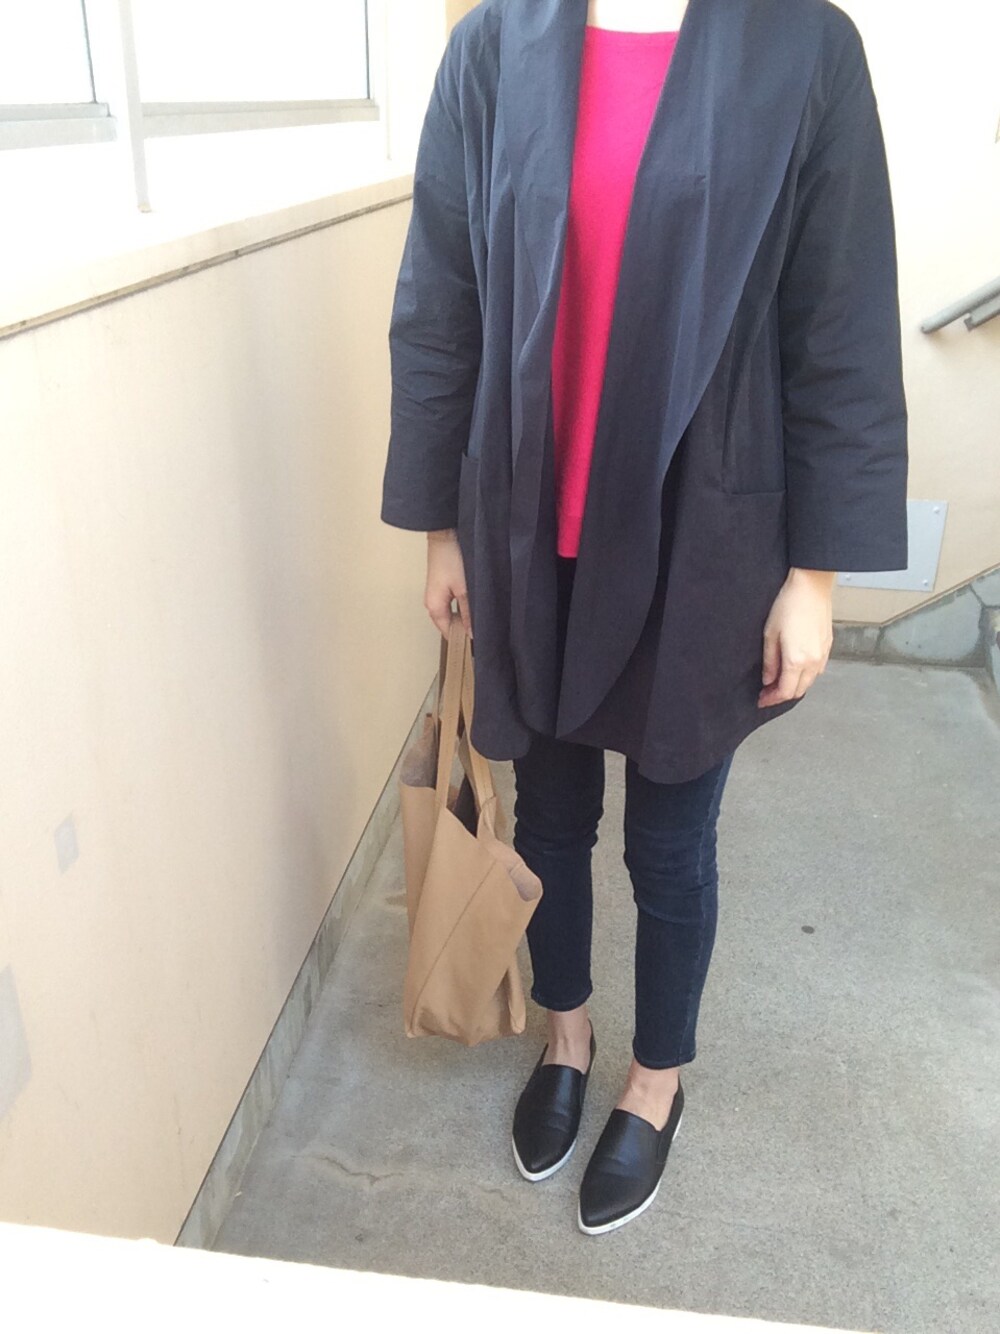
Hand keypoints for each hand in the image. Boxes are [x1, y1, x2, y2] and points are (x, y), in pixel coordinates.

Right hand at [425, 529, 472, 639]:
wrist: (445, 535)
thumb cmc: (451, 558)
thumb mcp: (465, 589)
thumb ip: (469, 613)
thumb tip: (472, 633)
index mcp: (434, 608)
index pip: (449, 634)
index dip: (464, 639)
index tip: (480, 640)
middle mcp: (432, 603)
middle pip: (450, 625)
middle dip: (466, 628)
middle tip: (484, 628)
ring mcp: (437, 595)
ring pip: (452, 614)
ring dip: (465, 616)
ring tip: (481, 615)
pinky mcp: (442, 586)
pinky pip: (452, 604)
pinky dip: (463, 606)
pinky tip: (475, 603)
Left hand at [757, 567, 834, 706]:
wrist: (811, 586)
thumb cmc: (788, 605)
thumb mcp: (770, 634)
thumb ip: (770, 661)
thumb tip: (768, 680)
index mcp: (796, 660)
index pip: (785, 692)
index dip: (772, 699)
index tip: (761, 700)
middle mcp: (813, 661)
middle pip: (799, 691)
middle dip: (782, 695)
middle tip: (767, 692)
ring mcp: (823, 654)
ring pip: (809, 682)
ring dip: (794, 686)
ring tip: (778, 681)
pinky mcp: (828, 646)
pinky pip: (817, 670)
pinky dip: (805, 676)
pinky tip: (794, 669)